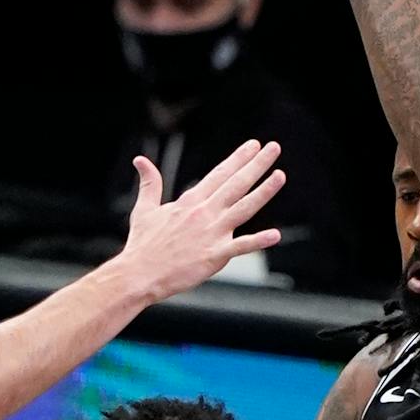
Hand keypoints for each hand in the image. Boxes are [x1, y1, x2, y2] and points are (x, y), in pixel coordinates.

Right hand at [111, 139, 285, 300]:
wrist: (139, 274)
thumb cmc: (142, 244)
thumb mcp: (144, 209)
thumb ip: (150, 184)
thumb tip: (140, 160)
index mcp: (190, 202)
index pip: (219, 174)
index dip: (238, 158)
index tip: (253, 145)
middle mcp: (204, 213)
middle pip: (236, 184)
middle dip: (257, 164)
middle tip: (273, 148)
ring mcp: (211, 233)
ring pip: (244, 208)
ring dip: (264, 191)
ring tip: (280, 175)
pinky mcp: (214, 256)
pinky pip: (240, 247)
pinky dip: (258, 241)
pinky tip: (275, 235)